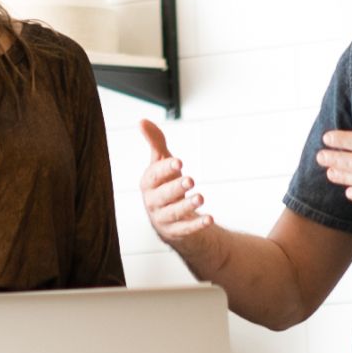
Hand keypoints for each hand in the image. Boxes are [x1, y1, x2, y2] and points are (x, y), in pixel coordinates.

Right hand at [139, 119, 213, 245]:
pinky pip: (186, 229)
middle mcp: (152, 202)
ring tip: (200, 197)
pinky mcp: (176, 232)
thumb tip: (141, 121)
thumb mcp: (161, 163)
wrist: (169, 217)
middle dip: (175, 187)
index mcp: (148, 184)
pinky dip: (197, 224)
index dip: (166, 168)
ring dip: (187, 205)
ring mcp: (163, 218)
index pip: (154, 176)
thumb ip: (154, 142)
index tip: (179, 162)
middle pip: (162, 195)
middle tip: (190, 179)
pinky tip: (210, 218)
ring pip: (173, 213)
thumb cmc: (165, 184)